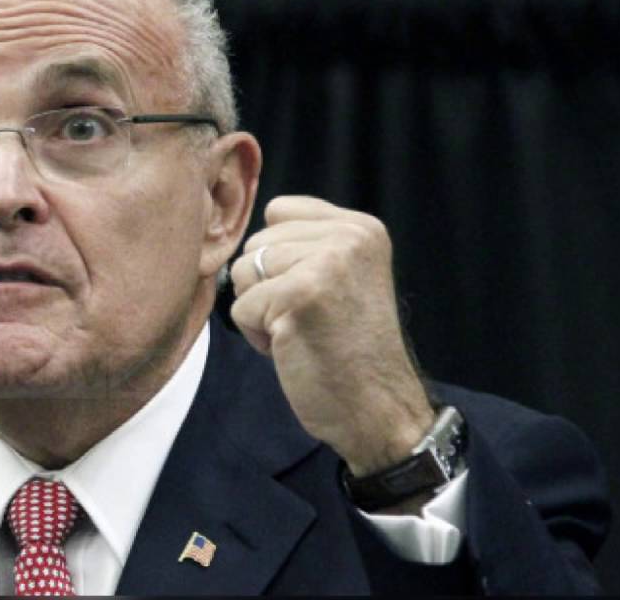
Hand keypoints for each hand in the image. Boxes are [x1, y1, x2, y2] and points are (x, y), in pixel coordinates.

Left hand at [230, 196, 433, 476]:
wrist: (378, 409)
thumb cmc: (348, 351)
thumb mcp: (341, 277)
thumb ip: (306, 245)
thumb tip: (245, 232)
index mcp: (360, 228)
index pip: (279, 210)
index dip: (276, 256)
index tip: (309, 292)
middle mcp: (348, 237)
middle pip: (256, 243)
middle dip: (266, 286)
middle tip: (308, 319)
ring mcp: (325, 263)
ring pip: (243, 271)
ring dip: (259, 311)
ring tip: (301, 331)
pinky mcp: (300, 294)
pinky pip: (242, 307)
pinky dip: (256, 336)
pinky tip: (293, 348)